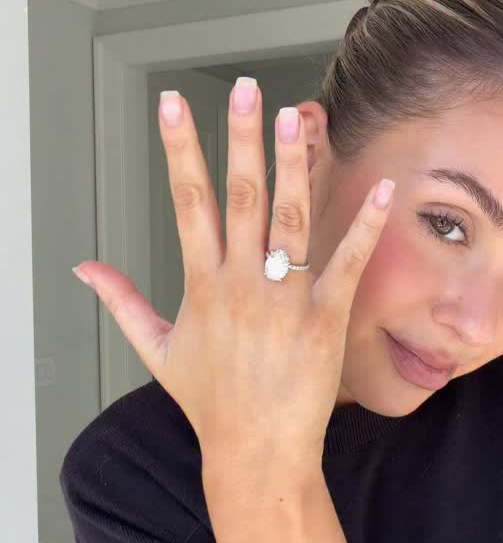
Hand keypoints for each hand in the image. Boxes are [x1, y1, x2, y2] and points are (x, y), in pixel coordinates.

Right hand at [73, 79, 394, 494]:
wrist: (257, 452)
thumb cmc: (211, 403)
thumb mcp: (157, 350)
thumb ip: (121, 302)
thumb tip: (84, 269)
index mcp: (202, 285)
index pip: (187, 201)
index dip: (180, 148)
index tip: (173, 104)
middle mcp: (243, 284)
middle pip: (242, 197)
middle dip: (240, 139)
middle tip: (244, 90)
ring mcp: (285, 299)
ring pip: (291, 219)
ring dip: (294, 164)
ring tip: (296, 117)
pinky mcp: (326, 318)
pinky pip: (347, 261)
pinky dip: (364, 224)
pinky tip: (378, 186)